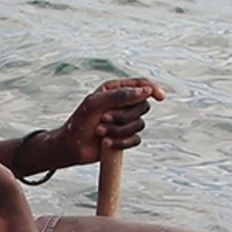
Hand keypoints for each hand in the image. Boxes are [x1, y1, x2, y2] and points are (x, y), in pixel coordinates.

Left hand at [41, 77, 165, 171]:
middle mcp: (123, 103)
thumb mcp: (96, 103)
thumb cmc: (80, 121)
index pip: (142, 85)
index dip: (153, 89)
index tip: (160, 97)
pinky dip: (121, 143)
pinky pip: (135, 140)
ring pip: (139, 124)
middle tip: (103, 119)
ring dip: (118, 130)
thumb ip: (121, 95)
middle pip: (142, 106)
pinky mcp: (125, 138)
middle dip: (123, 116)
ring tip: (100, 132)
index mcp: (116, 90)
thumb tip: (146, 91)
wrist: (71, 146)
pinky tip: (106, 143)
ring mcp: (125, 121)